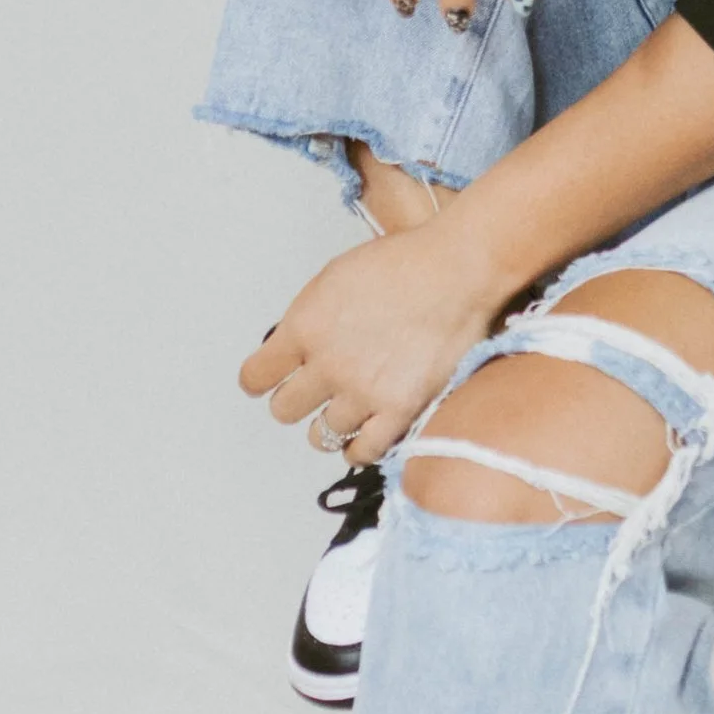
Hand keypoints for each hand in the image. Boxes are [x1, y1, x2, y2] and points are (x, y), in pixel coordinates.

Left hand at [240, 216, 511, 463]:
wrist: (457, 271)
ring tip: (345, 411)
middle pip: (284, 410)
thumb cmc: (402, 263)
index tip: (269, 380)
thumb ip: (308, 318)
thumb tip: (292, 347)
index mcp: (304, 327)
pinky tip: (362, 435)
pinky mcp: (400, 411)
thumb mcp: (334, 278)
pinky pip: (363, 450)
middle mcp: (327, 365)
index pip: (255, 377)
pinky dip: (357, 447)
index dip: (261, 380)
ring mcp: (363, 392)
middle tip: (313, 392)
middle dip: (295, 400)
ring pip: (321, 435)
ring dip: (329, 423)